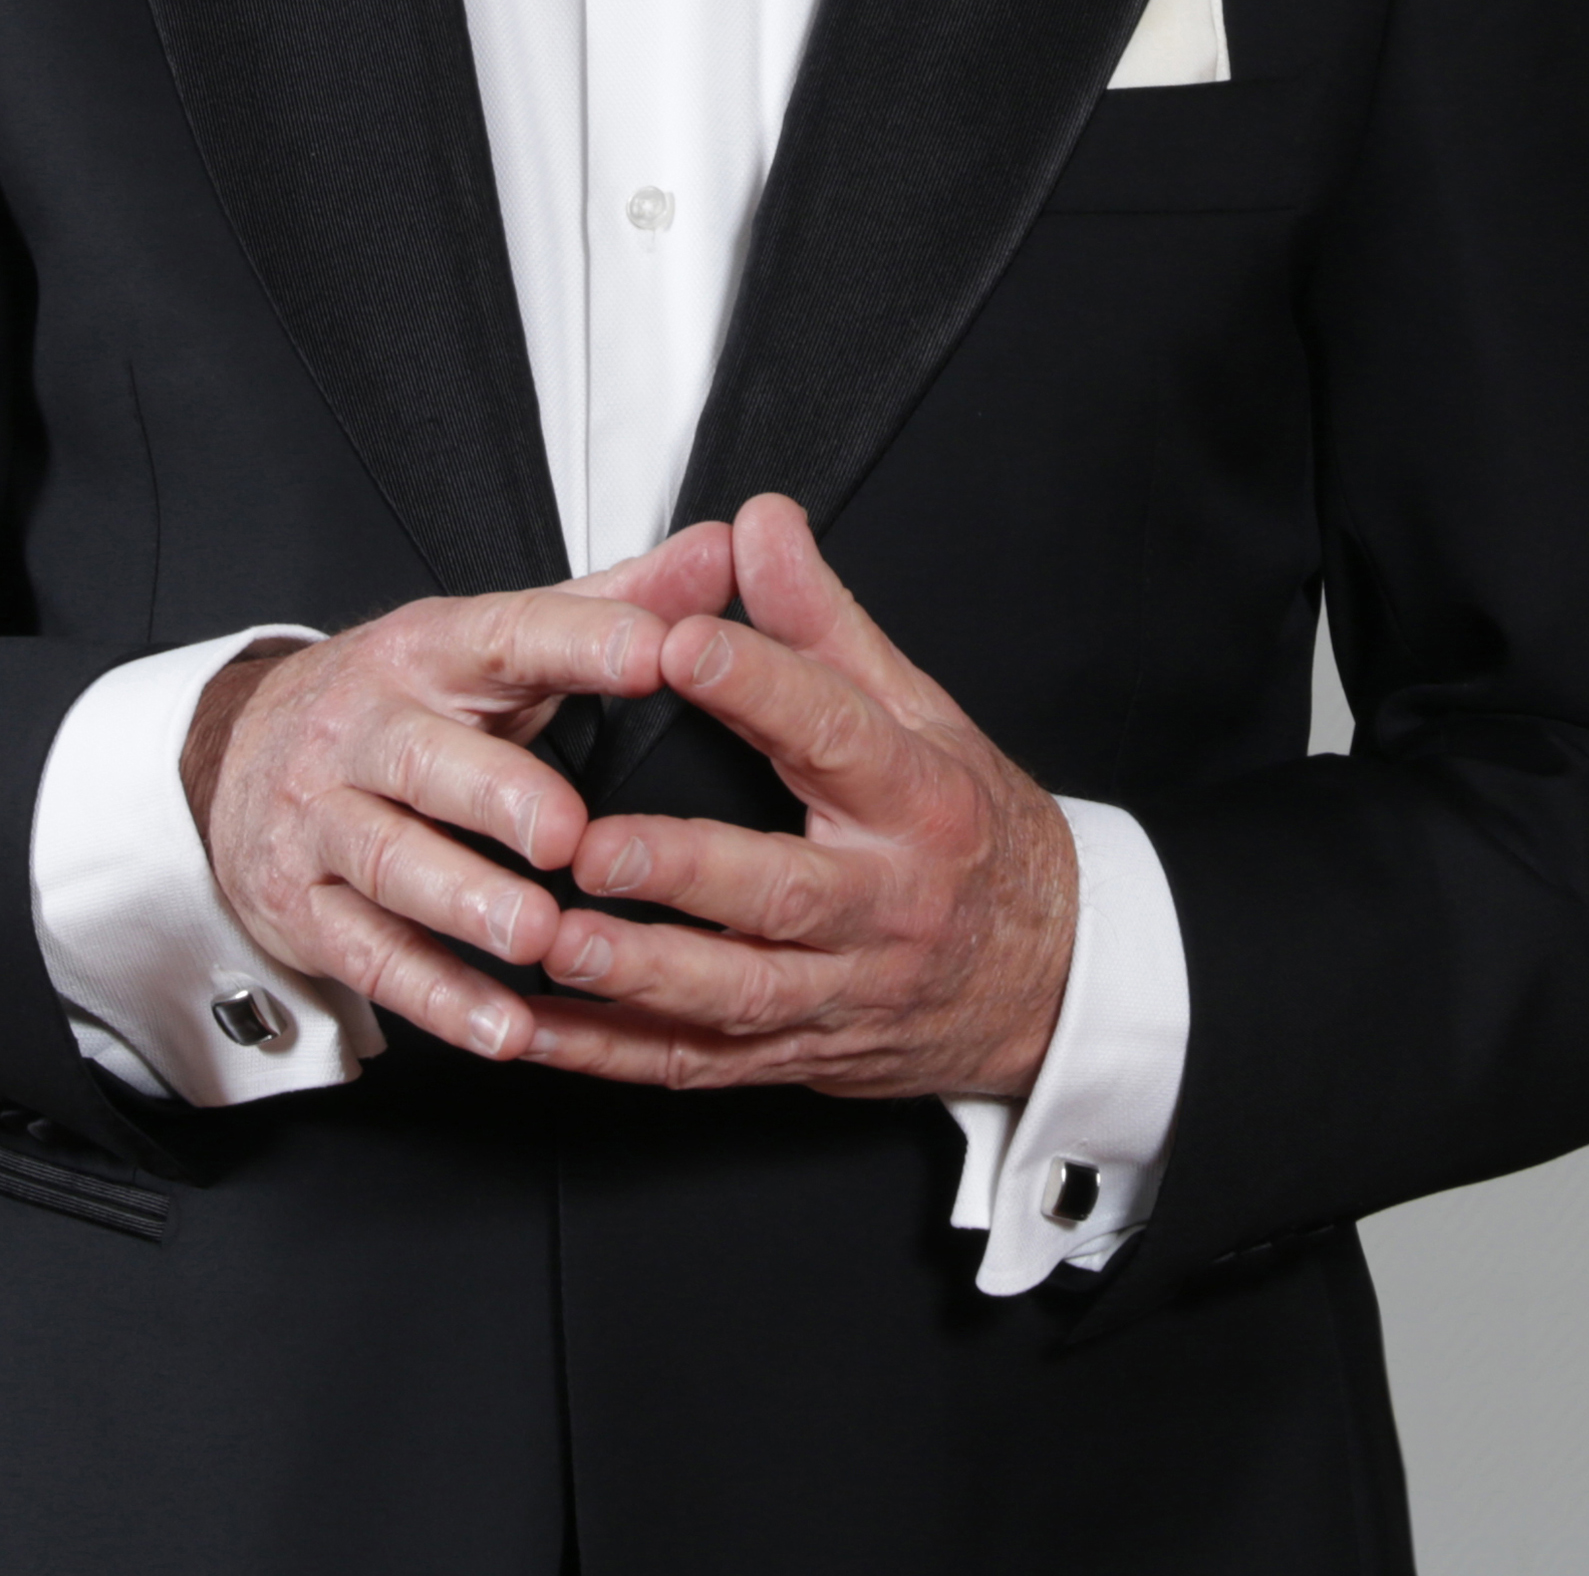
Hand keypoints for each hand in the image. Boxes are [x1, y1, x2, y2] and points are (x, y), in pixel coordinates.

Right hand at [186, 520, 736, 1062]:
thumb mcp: (497, 642)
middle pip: (425, 759)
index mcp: (431, 652)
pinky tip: (503, 1028)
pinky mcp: (306, 908)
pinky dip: (438, 998)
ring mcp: (325, 821)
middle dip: (497, 795)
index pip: (507, 634)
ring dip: (467, 904)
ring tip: (539, 935)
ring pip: (390, 862)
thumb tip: (722, 551)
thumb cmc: (404, 700)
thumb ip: (615, 602)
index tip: (657, 651)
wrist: (238, 756)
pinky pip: (370, 957)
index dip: (581, 642)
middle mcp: (367, 729)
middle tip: (569, 832)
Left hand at [522, 493, 1077, 1100]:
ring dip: (637, 978)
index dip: (758, 684)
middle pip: (779, 893)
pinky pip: (697, 1066)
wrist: (1051, 977)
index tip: (676, 642)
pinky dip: (612, 1056)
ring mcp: (842, 992)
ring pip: (735, 996)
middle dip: (680, 872)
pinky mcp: (800, 1057)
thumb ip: (823, 619)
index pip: (836, 732)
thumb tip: (757, 521)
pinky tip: (537, 1029)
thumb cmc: (969, 825)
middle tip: (586, 844)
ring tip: (551, 940)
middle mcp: (884, 902)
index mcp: (915, 799)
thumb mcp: (919, 708)